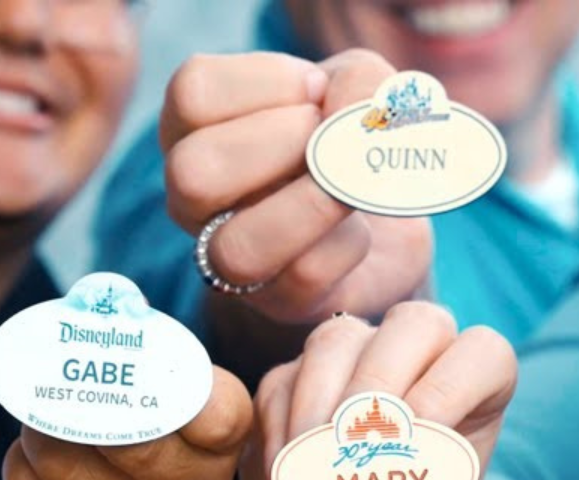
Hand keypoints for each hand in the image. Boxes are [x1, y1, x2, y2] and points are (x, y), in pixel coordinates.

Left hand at [3, 367, 251, 479]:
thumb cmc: (140, 428)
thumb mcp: (159, 386)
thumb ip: (142, 351)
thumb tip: (96, 307)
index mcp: (221, 437)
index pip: (219, 416)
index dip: (187, 397)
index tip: (151, 378)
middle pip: (126, 441)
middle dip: (76, 405)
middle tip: (58, 386)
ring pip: (62, 463)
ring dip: (37, 433)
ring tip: (42, 425)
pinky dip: (20, 468)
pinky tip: (37, 466)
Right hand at [162, 49, 432, 323]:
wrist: (386, 209)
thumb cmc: (348, 135)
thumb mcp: (357, 84)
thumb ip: (357, 80)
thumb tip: (346, 118)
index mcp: (193, 129)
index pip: (193, 94)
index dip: (263, 82)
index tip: (313, 88)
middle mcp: (193, 197)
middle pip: (192, 174)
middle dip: (274, 146)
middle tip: (322, 137)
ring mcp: (227, 257)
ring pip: (238, 248)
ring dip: (310, 204)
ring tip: (347, 182)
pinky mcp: (279, 301)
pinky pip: (304, 276)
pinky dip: (347, 244)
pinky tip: (358, 226)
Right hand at [238, 304, 515, 479]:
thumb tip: (389, 478)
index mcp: (472, 395)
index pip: (483, 354)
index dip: (449, 390)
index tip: (415, 447)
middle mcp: (419, 360)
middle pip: (415, 323)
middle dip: (381, 386)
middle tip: (352, 455)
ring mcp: (352, 358)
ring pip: (338, 340)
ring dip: (322, 412)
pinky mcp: (291, 376)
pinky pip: (283, 380)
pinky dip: (282, 433)